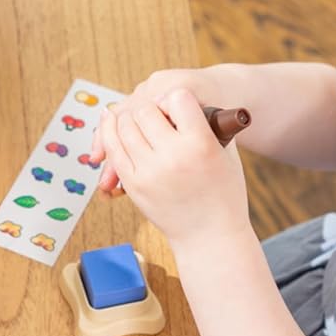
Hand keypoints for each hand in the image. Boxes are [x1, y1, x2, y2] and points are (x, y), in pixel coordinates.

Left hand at [94, 87, 249, 250]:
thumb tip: (180, 99)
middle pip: (146, 110)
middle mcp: (172, 157)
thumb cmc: (224, 193)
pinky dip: (110, 133)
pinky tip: (113, 124)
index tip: (178, 105)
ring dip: (130, 118)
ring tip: (139, 119)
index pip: (177, 98)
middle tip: (158, 114)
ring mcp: (149, 172)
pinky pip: (113, 149)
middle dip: (152, 108)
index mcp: (200, 145)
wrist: (210, 236)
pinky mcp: (133, 185)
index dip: (176, 99)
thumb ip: (207, 124)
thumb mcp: (226, 153)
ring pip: (124, 126)